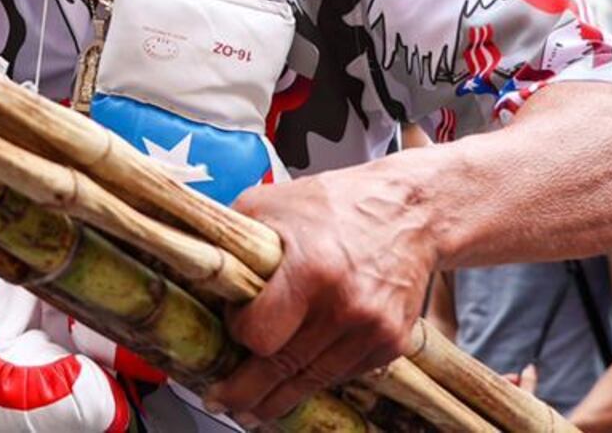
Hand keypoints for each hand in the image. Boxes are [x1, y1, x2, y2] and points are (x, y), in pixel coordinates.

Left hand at [208, 165, 431, 427]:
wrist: (411, 211)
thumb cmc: (337, 204)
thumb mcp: (272, 202)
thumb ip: (234, 238)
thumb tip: (200, 270)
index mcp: (312, 269)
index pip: (260, 333)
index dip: (239, 332)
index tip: (234, 323)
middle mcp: (346, 306)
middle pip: (283, 368)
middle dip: (246, 392)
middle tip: (222, 400)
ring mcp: (372, 330)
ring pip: (313, 381)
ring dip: (279, 398)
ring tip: (253, 408)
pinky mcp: (391, 343)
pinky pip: (343, 374)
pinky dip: (317, 377)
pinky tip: (296, 381)